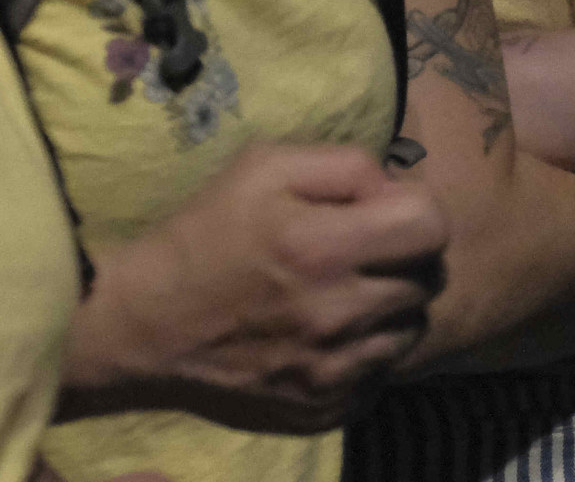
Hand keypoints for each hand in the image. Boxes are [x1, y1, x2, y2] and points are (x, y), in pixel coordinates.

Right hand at [69, 142, 448, 433]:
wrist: (142, 328)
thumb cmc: (204, 234)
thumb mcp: (263, 166)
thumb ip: (345, 165)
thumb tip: (394, 189)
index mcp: (321, 246)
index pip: (432, 226)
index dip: (413, 208)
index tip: (379, 213)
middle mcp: (335, 315)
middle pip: (429, 279)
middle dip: (404, 257)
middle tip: (360, 252)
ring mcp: (331, 372)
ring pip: (411, 330)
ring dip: (389, 308)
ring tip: (342, 294)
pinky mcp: (323, 410)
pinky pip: (381, 375)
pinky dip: (364, 353)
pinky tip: (325, 336)